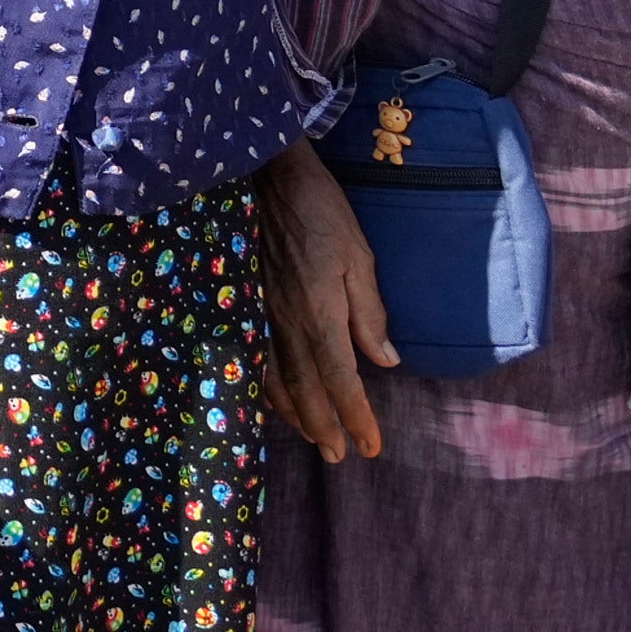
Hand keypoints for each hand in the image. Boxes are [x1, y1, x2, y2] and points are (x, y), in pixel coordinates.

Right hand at [250, 141, 394, 459]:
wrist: (266, 175)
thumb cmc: (321, 211)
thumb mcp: (358, 255)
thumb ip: (369, 311)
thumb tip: (385, 360)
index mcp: (319, 312)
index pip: (341, 380)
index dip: (356, 417)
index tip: (371, 447)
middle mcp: (286, 322)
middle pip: (305, 389)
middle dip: (323, 426)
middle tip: (337, 456)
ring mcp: (260, 313)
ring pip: (275, 379)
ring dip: (293, 413)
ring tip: (309, 436)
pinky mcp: (245, 301)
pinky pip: (253, 357)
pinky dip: (265, 386)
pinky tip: (272, 395)